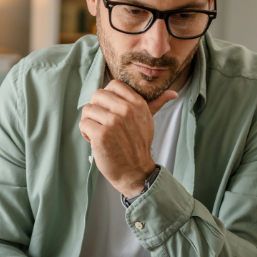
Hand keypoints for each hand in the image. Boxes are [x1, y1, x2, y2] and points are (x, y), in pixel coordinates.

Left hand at [79, 80, 176, 195]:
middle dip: (96, 108)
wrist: (136, 171)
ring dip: (89, 122)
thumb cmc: (139, 145)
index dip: (107, 96)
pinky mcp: (101, 135)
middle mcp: (126, 110)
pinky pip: (84, 124)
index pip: (114, 85)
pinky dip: (85, 133)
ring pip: (88, 109)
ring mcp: (113, 122)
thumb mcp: (148, 121)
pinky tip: (94, 140)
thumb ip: (156, 104)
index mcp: (137, 104)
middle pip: (97, 95)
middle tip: (101, 122)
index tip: (109, 109)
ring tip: (97, 132)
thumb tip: (173, 92)